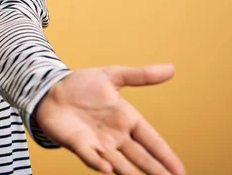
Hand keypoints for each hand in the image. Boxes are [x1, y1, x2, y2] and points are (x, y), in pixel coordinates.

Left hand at [35, 64, 185, 174]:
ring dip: (131, 173)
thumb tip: (171, 68)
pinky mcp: (78, 144)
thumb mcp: (112, 76)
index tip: (180, 171)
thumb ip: (140, 76)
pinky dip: (98, 163)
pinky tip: (108, 170)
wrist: (50, 90)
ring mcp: (98, 142)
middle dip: (155, 170)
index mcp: (126, 119)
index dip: (165, 155)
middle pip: (140, 157)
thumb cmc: (81, 85)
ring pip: (119, 162)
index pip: (151, 139)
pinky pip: (90, 156)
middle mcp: (116, 135)